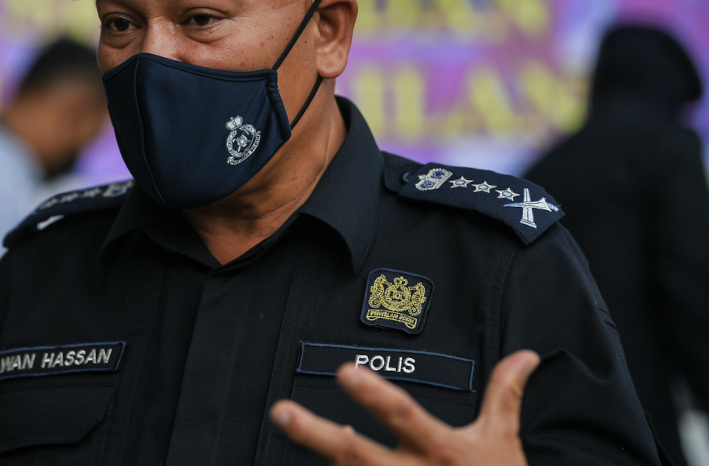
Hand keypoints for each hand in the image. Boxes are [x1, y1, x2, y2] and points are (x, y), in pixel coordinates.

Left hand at [270, 349, 539, 464]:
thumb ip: (505, 395)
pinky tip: (291, 465)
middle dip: (317, 433)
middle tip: (282, 409)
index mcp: (441, 451)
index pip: (405, 417)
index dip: (376, 397)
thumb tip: (525, 354)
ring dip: (313, 450)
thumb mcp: (502, 442)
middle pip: (357, 454)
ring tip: (281, 421)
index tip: (345, 372)